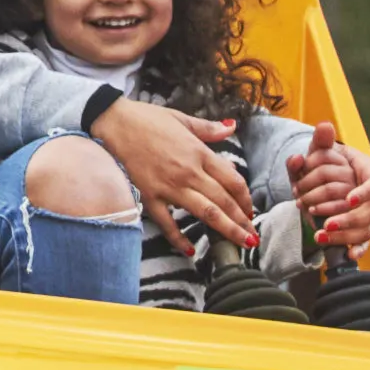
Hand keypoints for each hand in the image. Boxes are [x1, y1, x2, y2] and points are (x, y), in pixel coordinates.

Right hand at [92, 99, 255, 251]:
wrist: (115, 122)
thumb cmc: (148, 119)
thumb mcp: (183, 119)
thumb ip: (209, 129)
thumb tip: (231, 126)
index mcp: (199, 153)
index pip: (233, 180)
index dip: (246, 198)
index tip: (251, 210)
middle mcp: (189, 172)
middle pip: (225, 201)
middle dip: (243, 221)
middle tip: (253, 238)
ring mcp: (170, 186)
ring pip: (206, 213)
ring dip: (227, 230)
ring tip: (241, 244)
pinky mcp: (150, 196)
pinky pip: (167, 222)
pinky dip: (178, 238)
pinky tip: (190, 250)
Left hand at [291, 129, 369, 241]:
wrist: (326, 179)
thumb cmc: (328, 163)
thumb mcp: (322, 151)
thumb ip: (321, 142)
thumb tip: (323, 127)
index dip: (365, 193)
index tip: (348, 199)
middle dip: (348, 219)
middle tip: (326, 223)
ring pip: (366, 229)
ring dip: (345, 235)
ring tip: (321, 235)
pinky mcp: (363, 229)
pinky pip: (365, 242)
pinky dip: (358, 249)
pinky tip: (348, 255)